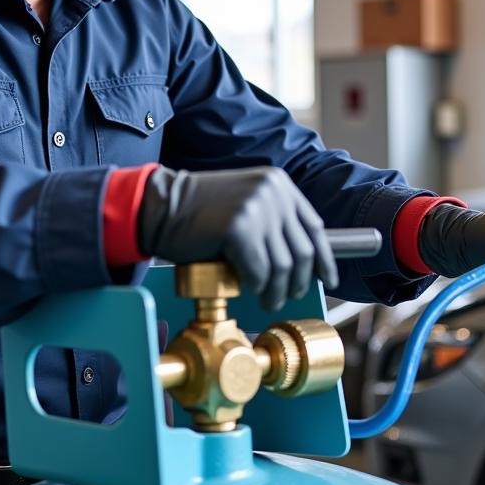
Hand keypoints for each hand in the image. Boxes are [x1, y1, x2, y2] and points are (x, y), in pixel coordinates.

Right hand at [137, 166, 338, 310]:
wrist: (158, 208)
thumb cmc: (198, 215)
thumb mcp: (244, 205)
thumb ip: (272, 222)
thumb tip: (301, 262)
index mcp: (277, 183)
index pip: (313, 227)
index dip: (323, 258)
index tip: (326, 278)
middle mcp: (271, 191)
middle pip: (302, 251)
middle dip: (298, 282)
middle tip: (286, 297)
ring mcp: (255, 208)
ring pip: (283, 266)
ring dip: (277, 291)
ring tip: (267, 300)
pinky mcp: (238, 228)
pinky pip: (259, 272)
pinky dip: (255, 286)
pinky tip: (246, 287)